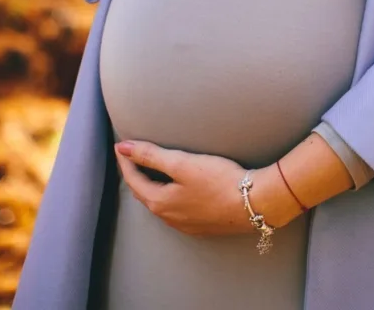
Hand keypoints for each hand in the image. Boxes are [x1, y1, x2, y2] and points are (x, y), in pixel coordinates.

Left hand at [113, 140, 299, 235]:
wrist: (253, 204)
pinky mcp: (200, 225)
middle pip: (144, 194)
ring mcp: (184, 224)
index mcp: (160, 202)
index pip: (133, 180)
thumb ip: (151, 155)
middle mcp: (168, 217)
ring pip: (159, 204)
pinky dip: (167, 196)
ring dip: (152, 187)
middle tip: (132, 158)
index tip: (121, 146)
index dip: (126, 161)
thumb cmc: (218, 180)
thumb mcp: (182, 163)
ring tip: (151, 171)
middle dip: (136, 175)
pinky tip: (176, 190)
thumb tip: (122, 148)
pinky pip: (175, 210)